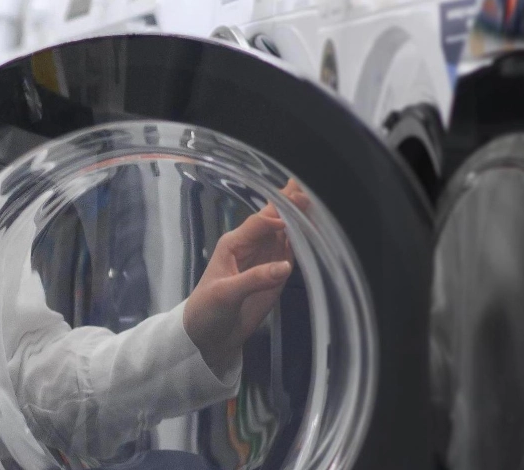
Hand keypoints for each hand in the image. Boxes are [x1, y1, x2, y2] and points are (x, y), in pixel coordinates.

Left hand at [183, 180, 308, 376]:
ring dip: (300, 217)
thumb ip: (254, 280)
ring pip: (286, 231)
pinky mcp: (277, 272)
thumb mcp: (225, 295)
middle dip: (289, 203)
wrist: (208, 336)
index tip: (295, 211)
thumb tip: (285, 268)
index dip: (277, 215)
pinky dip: (305, 240)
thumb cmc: (207, 311)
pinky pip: (293, 251)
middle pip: (274, 218)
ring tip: (316, 200)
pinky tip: (315, 228)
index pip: (259, 222)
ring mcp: (266, 257)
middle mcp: (252, 245)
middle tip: (307, 188)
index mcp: (234, 243)